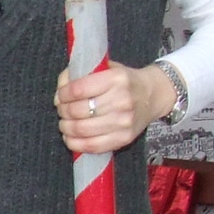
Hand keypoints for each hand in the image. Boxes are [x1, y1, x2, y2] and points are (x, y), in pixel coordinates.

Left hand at [54, 62, 172, 155]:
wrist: (153, 95)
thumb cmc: (124, 81)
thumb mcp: (106, 68)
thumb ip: (80, 73)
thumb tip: (60, 91)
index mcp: (116, 79)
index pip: (78, 90)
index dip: (63, 94)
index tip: (60, 96)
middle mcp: (122, 100)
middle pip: (78, 111)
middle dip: (63, 111)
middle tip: (61, 110)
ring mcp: (124, 121)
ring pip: (82, 129)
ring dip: (66, 128)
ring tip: (64, 123)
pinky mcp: (124, 138)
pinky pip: (92, 146)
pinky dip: (75, 144)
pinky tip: (70, 138)